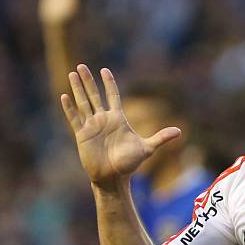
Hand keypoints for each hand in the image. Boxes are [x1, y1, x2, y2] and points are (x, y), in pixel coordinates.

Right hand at [61, 65, 180, 188]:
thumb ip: (161, 138)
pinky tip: (64, 96)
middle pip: (94, 95)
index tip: (105, 70)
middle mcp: (103, 120)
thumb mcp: (147, 149)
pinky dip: (69, 108)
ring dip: (77, 89)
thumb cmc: (129, 164)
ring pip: (83, 103)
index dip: (109, 83)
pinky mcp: (82, 135)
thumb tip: (180, 131)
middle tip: (82, 66)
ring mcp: (92, 126)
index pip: (113, 96)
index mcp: (118, 119)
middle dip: (88, 81)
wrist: (113, 178)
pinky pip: (74, 118)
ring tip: (72, 73)